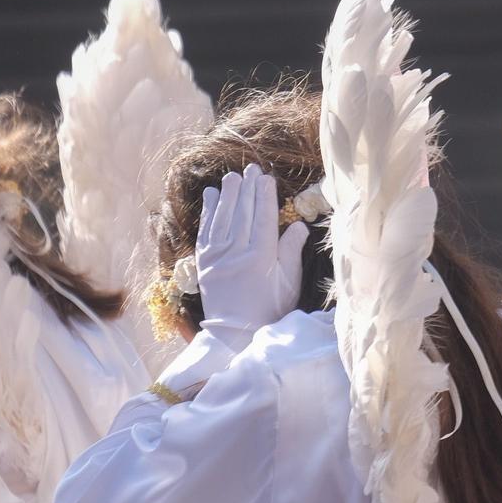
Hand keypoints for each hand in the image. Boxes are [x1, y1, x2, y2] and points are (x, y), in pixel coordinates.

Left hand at [194, 165, 309, 349]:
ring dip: (228, 195)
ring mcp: (217, 256)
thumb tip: (297, 225)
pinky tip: (212, 195)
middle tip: (251, 169)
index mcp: (261, 258)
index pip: (263, 218)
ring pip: (223, 218)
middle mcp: (236, 253)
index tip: (266, 178)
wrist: (236, 333)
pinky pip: (206, 229)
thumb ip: (291, 252)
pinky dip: (209, 211)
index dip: (264, 196)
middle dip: (247, 189)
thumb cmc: (270, 309)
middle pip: (242, 213)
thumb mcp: (289, 283)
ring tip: (232, 177)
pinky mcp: (204, 261)